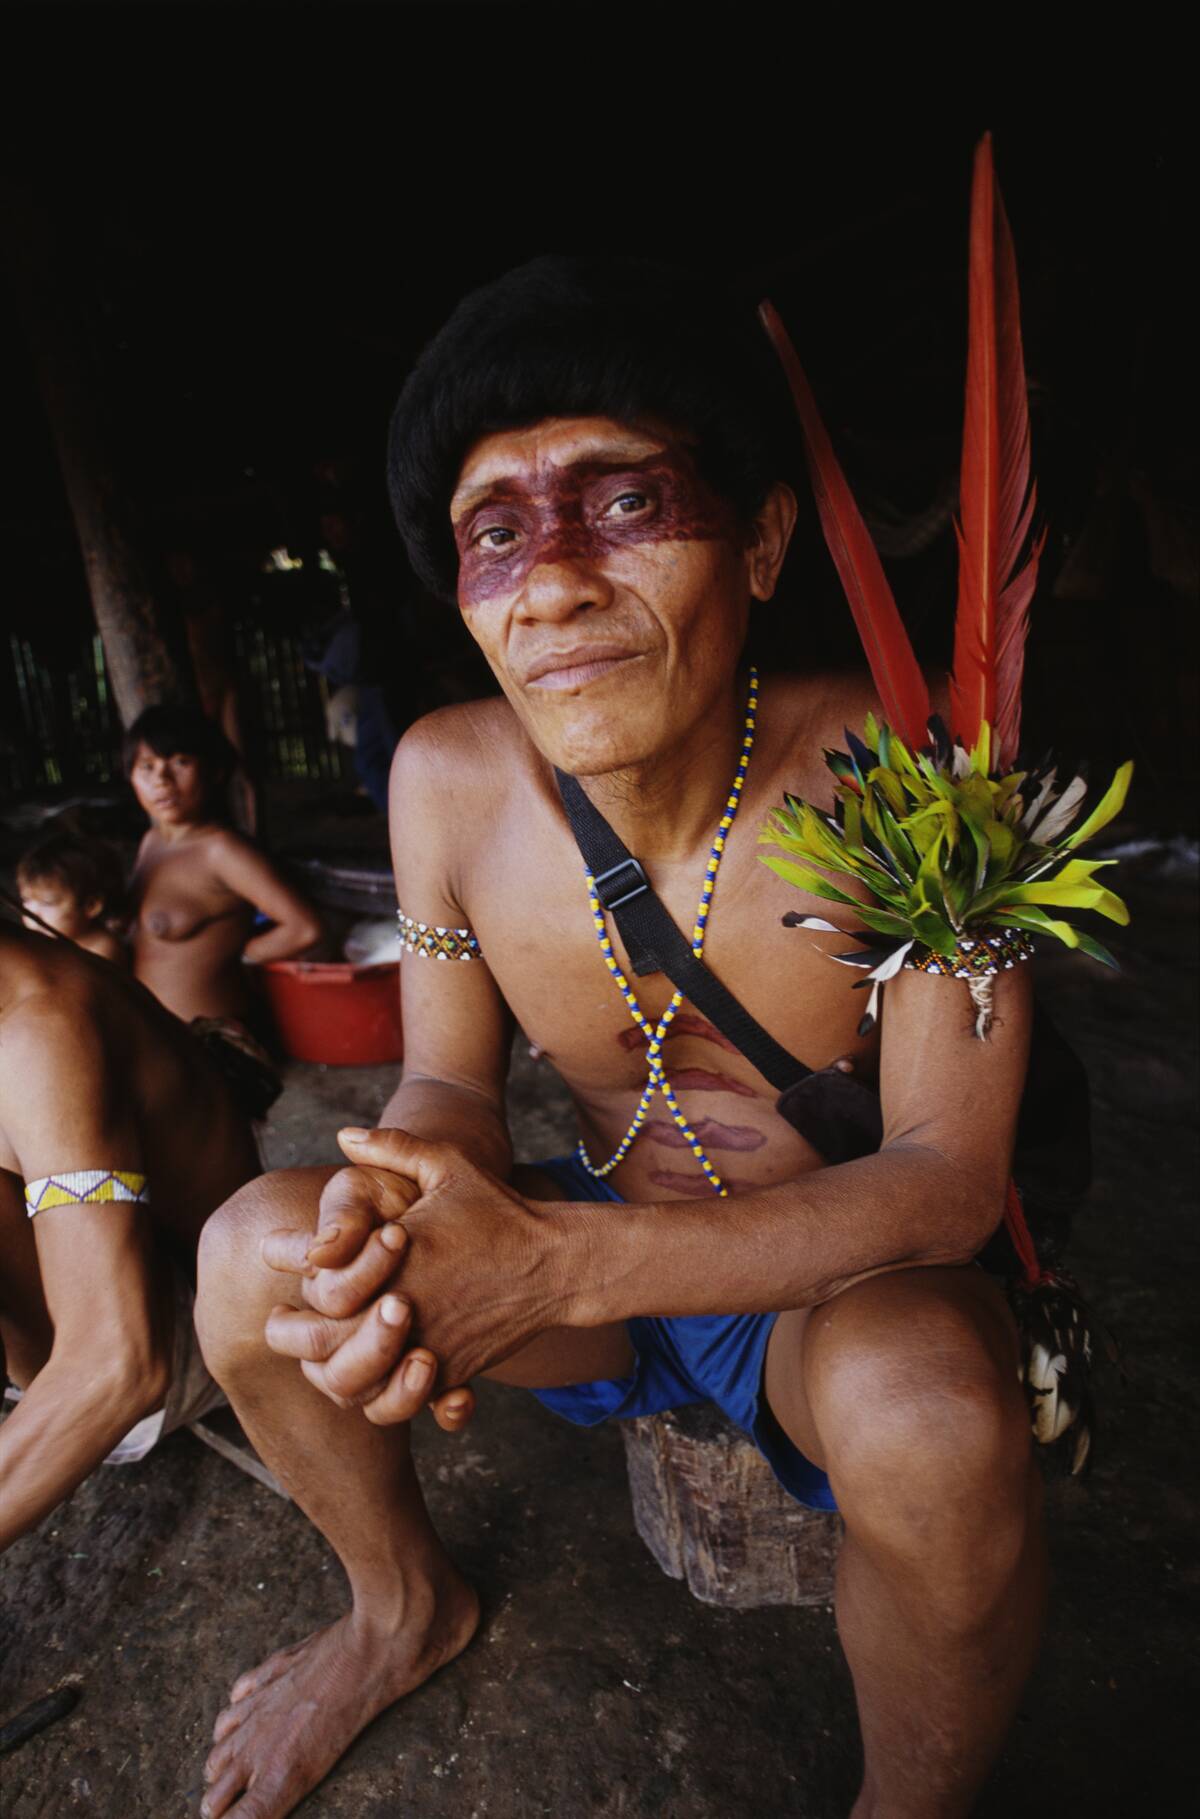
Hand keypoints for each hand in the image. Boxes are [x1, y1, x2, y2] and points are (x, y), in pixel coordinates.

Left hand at [264, 1128, 578, 1423]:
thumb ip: (394, 1147)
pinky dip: (381, 1400)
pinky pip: (398, 1408)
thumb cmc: (497, 1212)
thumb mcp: (448, 1166)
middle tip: (287, 1322)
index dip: (299, 1292)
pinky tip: (374, 1376)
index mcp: (394, 1265)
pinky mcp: (451, 1376)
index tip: (295, 1284)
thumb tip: (344, 1134)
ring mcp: (428, 1351)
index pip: (318, 1293)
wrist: (556, 1264)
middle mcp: (405, 1314)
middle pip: (322, 1350)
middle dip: (297, 1340)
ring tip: (326, 1352)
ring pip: (355, 1391)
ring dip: (334, 1375)